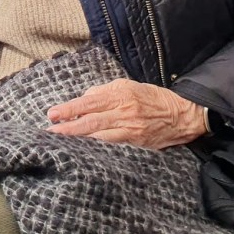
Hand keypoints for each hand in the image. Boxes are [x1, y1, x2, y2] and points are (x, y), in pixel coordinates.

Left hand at [46, 78, 206, 149]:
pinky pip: (112, 144)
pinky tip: (83, 147)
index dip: (70, 109)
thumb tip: (84, 100)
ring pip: (99, 136)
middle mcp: (124, 112)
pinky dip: (96, 145)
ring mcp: (131, 129)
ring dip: (79, 138)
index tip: (53, 114)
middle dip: (68, 127)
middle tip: (51, 131)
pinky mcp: (137, 142)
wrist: (182, 114)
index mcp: (120, 94)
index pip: (89, 102)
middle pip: (91, 121)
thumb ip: (104, 92)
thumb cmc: (152, 97)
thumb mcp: (127, 86)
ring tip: (61, 139)